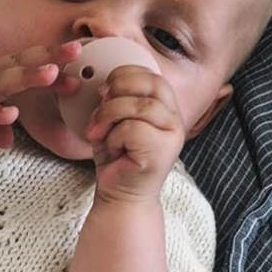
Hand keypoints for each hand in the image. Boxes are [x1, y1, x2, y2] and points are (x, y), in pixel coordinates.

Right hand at [0, 42, 83, 149]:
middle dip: (47, 58)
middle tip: (75, 52)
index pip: (26, 60)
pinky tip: (10, 116)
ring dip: (25, 77)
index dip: (52, 54)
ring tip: (50, 74)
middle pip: (18, 65)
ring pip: (0, 83)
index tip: (81, 51)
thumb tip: (10, 139)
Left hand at [85, 66, 184, 202]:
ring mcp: (172, 134)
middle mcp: (174, 118)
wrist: (121, 197)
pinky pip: (132, 129)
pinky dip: (114, 138)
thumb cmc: (117, 159)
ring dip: (109, 116)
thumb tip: (106, 86)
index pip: (149, 75)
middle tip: (100, 111)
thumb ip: (114, 100)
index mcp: (164, 107)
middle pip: (148, 84)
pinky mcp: (163, 150)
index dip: (123, 76)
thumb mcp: (113, 122)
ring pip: (138, 106)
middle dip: (116, 92)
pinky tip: (113, 151)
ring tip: (98, 134)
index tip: (104, 92)